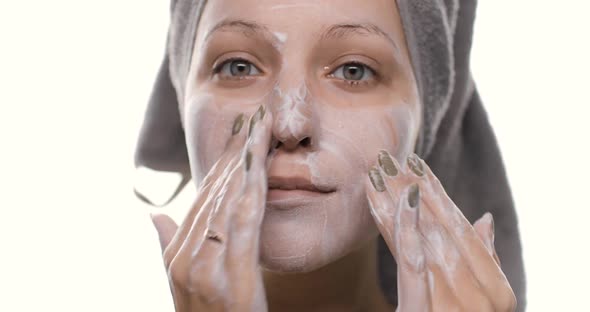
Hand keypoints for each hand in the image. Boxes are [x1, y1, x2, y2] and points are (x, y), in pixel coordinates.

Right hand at [151, 106, 270, 311]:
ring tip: (260, 127)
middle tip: (255, 116)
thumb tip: (154, 214)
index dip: (223, 162)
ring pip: (228, 200)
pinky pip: (243, 224)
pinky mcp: (231, 277)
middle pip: (216, 191)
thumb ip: (167, 247)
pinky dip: (250, 190)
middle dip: (237, 151)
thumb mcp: (182, 285)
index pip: (203, 196)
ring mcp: (205, 266)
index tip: (240, 132)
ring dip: (245, 160)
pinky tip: (260, 164)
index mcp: (177, 252)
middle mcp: (186, 255)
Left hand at [366, 151, 515, 311]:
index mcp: (497, 290)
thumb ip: (486, 261)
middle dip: (411, 189)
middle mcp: (480, 296)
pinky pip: (412, 266)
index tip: (415, 163)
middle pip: (440, 229)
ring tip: (377, 171)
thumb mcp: (485, 300)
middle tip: (389, 157)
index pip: (460, 231)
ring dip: (398, 201)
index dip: (436, 194)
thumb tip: (485, 217)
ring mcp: (454, 305)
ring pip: (425, 239)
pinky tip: (400, 203)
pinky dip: (406, 231)